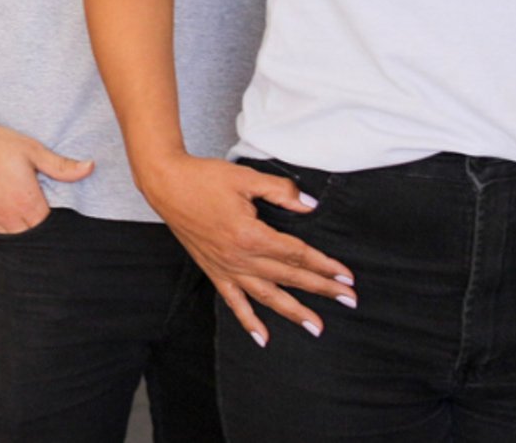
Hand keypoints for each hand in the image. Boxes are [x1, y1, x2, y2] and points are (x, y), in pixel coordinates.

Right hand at [0, 115, 92, 233]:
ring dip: (16, 227)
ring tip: (17, 207)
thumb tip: (90, 167)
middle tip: (34, 205)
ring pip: (10, 236)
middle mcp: (8, 219)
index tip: (50, 204)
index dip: (52, 218)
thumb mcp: (31, 150)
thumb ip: (61, 166)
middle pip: (30, 235)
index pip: (49, 227)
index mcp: (27, 204)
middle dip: (35, 224)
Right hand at [141, 155, 354, 345]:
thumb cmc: (205, 178)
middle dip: (322, 290)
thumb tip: (310, 206)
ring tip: (316, 327)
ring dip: (293, 312)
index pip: (297, 254)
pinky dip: (249, 321)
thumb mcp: (246, 178)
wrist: (167, 185)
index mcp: (251, 234)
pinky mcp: (214, 271)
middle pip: (289, 277)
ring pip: (266, 296)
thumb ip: (281, 192)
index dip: (324, 265)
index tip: (346, 276)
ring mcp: (226, 268)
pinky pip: (234, 302)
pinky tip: (263, 338)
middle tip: (348, 300)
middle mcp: (240, 258)